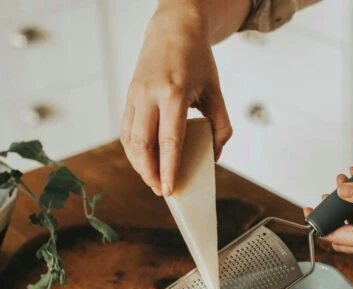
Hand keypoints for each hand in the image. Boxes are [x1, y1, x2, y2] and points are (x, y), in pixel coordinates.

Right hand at [120, 1, 231, 195]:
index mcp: (174, 93)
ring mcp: (134, 95)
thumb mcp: (216, 91)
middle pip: (142, 144)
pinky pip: (126, 130)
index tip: (169, 190)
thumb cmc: (198, 61)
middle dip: (149, 173)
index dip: (168, 169)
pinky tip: (144, 162)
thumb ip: (221, 126)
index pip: (169, 141)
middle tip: (160, 191)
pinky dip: (133, 150)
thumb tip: (214, 157)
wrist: (173, 28)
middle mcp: (149, 94)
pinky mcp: (128, 97)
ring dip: (139, 164)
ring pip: (129, 140)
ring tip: (152, 180)